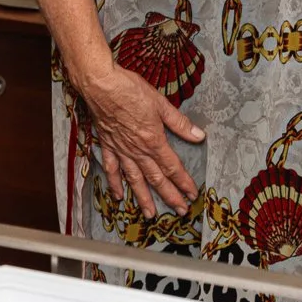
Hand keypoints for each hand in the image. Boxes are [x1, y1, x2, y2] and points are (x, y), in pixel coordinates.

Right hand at [77, 63, 205, 217]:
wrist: (102, 86)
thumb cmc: (130, 90)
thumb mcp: (161, 104)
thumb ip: (180, 123)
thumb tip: (199, 136)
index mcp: (153, 140)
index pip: (172, 167)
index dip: (184, 182)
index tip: (192, 194)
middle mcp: (137, 150)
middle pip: (156, 179)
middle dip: (169, 196)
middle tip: (179, 211)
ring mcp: (121, 150)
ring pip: (134, 180)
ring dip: (143, 198)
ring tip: (150, 214)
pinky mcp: (107, 146)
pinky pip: (111, 170)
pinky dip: (114, 184)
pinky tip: (118, 196)